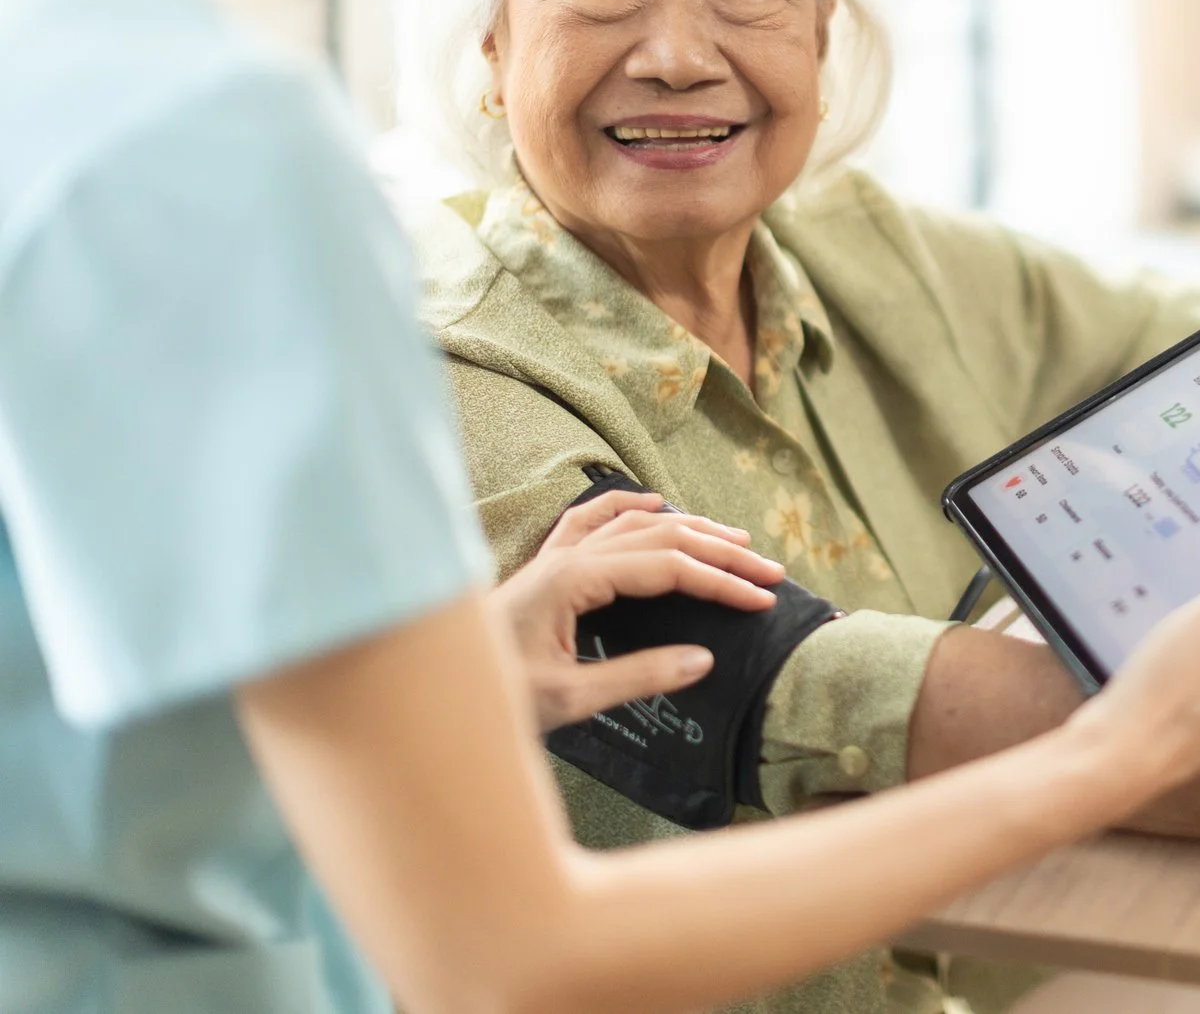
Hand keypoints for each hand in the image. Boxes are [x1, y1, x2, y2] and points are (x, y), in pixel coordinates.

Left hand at [491, 489, 785, 731]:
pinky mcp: (544, 567)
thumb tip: (704, 660)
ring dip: (689, 528)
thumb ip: (638, 676)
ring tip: (734, 540)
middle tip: (769, 571)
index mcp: (574, 580)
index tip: (762, 599)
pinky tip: (652, 502)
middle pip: (661, 536)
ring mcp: (553, 556)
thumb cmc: (491, 698)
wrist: (427, 687)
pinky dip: (629, 507)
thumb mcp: (568, 698)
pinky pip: (592, 519)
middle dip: (721, 552)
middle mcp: (566, 556)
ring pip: (634, 522)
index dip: (721, 581)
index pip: (668, 567)